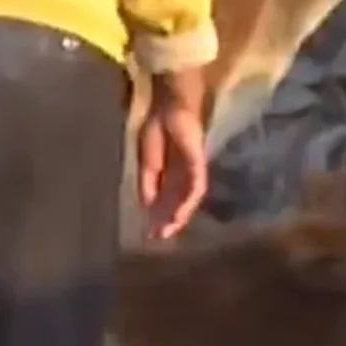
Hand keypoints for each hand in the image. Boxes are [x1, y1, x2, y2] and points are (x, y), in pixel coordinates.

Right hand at [136, 94, 207, 239]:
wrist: (169, 107)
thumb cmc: (156, 127)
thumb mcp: (146, 161)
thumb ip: (147, 184)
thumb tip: (147, 208)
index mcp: (167, 173)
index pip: (164, 199)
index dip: (156, 215)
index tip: (149, 233)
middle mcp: (181, 175)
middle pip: (176, 203)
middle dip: (167, 220)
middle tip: (159, 237)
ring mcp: (191, 171)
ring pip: (186, 199)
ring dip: (178, 216)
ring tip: (169, 230)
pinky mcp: (198, 165)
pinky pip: (196, 188)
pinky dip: (188, 203)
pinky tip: (180, 215)